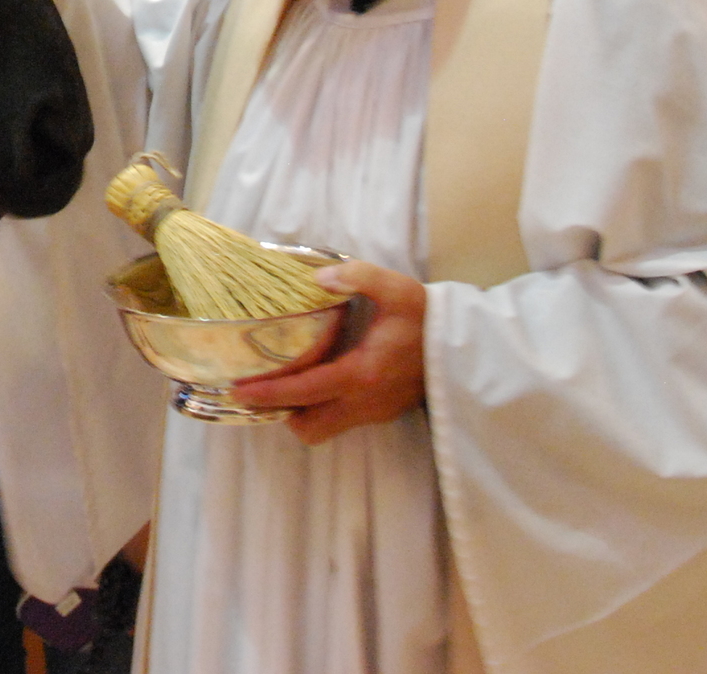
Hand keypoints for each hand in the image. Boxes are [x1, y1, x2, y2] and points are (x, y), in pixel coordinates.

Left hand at [231, 260, 426, 442]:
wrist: (468, 347)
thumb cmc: (429, 318)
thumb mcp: (397, 288)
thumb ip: (358, 277)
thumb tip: (319, 278)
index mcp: (363, 374)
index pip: (306, 391)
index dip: (269, 393)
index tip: (238, 389)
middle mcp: (365, 402)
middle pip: (310, 427)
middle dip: (280, 412)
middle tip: (256, 388)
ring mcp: (375, 412)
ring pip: (325, 429)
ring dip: (301, 413)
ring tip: (281, 383)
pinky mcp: (383, 413)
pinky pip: (341, 420)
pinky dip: (320, 409)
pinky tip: (314, 380)